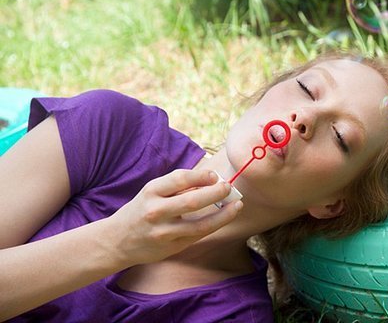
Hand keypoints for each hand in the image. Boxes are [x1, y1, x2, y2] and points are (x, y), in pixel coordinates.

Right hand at [107, 169, 242, 265]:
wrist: (117, 241)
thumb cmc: (141, 210)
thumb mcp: (152, 192)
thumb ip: (177, 186)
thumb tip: (211, 179)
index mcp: (151, 191)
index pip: (179, 179)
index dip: (201, 175)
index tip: (215, 175)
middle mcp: (156, 211)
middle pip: (193, 201)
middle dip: (216, 193)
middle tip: (229, 187)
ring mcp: (164, 232)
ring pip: (201, 223)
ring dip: (223, 214)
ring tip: (237, 205)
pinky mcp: (172, 247)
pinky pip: (199, 235)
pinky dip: (215, 224)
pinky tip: (225, 217)